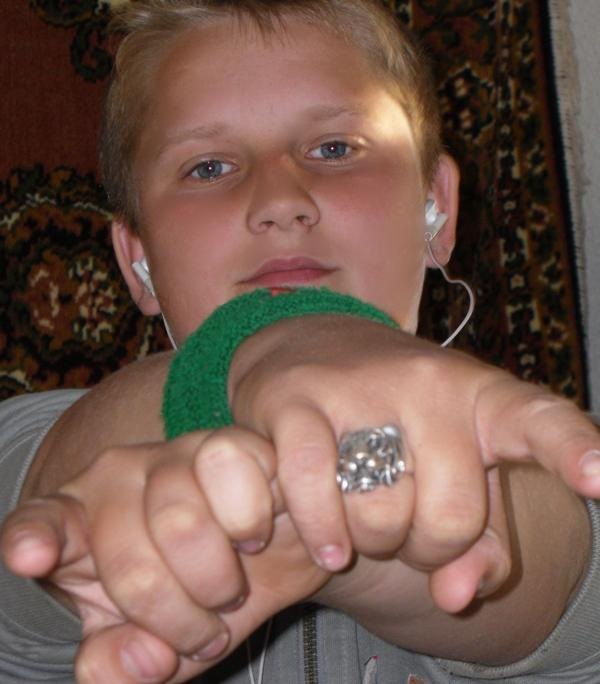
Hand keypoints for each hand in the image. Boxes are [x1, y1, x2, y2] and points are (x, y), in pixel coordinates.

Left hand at [1, 427, 326, 682]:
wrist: (271, 552)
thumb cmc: (198, 591)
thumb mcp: (155, 644)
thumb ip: (124, 665)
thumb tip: (145, 660)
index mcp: (79, 527)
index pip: (41, 525)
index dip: (34, 538)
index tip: (33, 557)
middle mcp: (115, 478)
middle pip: (132, 566)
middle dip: (179, 620)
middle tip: (207, 626)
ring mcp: (169, 452)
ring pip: (182, 524)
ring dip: (219, 578)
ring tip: (231, 581)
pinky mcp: (224, 439)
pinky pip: (228, 475)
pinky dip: (249, 521)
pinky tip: (253, 533)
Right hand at [229, 315, 599, 611]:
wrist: (309, 346)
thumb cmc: (393, 421)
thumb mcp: (453, 470)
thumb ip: (478, 542)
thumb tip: (458, 598)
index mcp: (480, 396)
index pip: (537, 419)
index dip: (573, 449)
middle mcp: (427, 382)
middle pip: (449, 515)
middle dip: (427, 548)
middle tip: (404, 525)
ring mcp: (360, 386)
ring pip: (379, 513)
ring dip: (370, 543)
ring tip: (360, 517)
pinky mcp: (297, 397)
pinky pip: (314, 485)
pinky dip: (321, 528)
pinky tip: (326, 545)